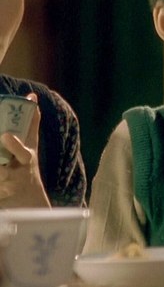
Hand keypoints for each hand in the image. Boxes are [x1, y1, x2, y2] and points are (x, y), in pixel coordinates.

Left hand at [0, 93, 48, 207]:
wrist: (26, 197)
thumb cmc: (26, 163)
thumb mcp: (31, 144)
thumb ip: (31, 122)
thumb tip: (32, 95)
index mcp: (26, 159)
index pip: (23, 152)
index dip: (14, 145)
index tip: (6, 135)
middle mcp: (17, 174)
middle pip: (4, 172)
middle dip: (2, 165)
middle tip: (1, 139)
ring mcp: (6, 186)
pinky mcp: (1, 193)